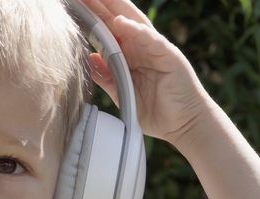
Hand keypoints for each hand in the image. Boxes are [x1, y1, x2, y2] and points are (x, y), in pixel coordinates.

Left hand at [82, 0, 213, 145]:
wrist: (184, 125)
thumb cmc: (156, 110)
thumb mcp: (122, 93)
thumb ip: (107, 76)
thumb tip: (89, 59)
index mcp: (129, 54)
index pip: (106, 30)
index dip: (91, 17)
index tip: (74, 5)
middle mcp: (141, 47)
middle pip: (116, 20)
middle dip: (99, 5)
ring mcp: (155, 49)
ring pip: (133, 23)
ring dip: (114, 8)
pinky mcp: (169, 56)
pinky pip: (151, 40)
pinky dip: (136, 31)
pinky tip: (120, 22)